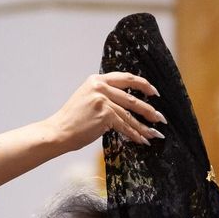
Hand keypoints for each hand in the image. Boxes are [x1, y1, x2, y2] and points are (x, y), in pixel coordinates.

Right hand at [44, 72, 164, 149]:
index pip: (126, 78)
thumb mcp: (86, 98)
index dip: (143, 84)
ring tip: (154, 133)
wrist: (58, 131)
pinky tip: (142, 140)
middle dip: (149, 110)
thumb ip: (104, 95)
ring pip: (130, 114)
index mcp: (96, 79)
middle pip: (132, 98)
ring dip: (144, 126)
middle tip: (160, 118)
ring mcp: (103, 100)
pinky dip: (134, 134)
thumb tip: (127, 104)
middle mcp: (100, 87)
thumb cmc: (71, 120)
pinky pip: (124, 125)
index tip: (154, 93)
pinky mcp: (104, 114)